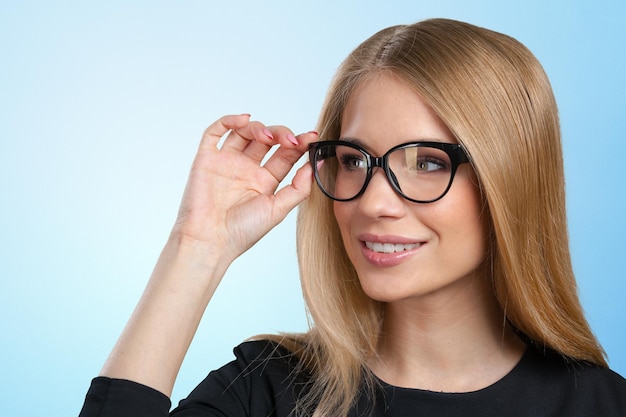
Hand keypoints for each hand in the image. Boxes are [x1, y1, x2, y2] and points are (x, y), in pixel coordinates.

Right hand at [171, 114, 316, 263]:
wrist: (210, 240)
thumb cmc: (242, 231)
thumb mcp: (278, 210)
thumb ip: (298, 188)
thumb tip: (314, 165)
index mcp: (265, 181)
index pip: (285, 155)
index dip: (299, 144)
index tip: (312, 137)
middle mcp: (246, 169)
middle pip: (267, 140)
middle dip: (282, 134)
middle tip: (290, 140)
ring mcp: (227, 162)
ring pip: (244, 132)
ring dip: (259, 127)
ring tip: (268, 136)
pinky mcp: (207, 159)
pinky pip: (215, 132)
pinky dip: (229, 121)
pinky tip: (244, 120)